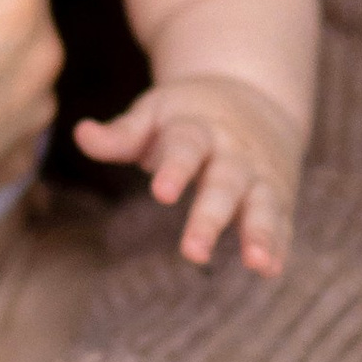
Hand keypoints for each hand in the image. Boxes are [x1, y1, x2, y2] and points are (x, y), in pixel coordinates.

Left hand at [74, 72, 304, 273]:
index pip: (187, 148)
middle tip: (194, 251)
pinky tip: (271, 269)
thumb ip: (122, 133)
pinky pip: (280, 221)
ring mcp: (259, 175)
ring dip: (259, 233)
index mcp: (199, 129)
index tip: (162, 194)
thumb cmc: (189, 112)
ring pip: (261, 204)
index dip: (175, 170)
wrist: (255, 93)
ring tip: (255, 262)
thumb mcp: (156, 112)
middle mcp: (233, 153)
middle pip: (224, 185)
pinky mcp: (278, 195)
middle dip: (211, 218)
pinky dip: (278, 244)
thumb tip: (81, 134)